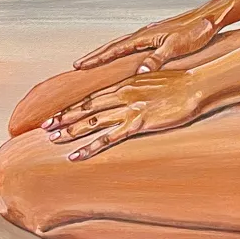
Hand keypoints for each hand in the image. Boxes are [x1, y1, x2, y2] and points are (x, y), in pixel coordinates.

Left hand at [42, 69, 203, 159]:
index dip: (72, 107)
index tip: (55, 115)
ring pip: (92, 122)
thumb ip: (140, 89)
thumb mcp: (156, 82)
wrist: (196, 85)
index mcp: (126, 84)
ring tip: (52, 140)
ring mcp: (129, 109)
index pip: (93, 97)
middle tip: (43, 128)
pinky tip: (75, 156)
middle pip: (87, 108)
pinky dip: (89, 147)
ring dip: (70, 131)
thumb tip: (132, 94)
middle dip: (64, 118)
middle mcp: (123, 95)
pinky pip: (108, 138)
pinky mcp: (138, 123)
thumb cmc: (181, 84)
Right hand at [73, 7, 227, 72]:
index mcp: (144, 36)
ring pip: (123, 45)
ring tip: (95, 61)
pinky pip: (134, 46)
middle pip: (114, 45)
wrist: (209, 18)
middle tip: (78, 65)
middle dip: (96, 56)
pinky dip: (123, 52)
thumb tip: (138, 72)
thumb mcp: (176, 48)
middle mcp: (144, 33)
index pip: (114, 49)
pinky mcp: (159, 36)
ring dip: (108, 53)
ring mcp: (151, 34)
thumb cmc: (194, 33)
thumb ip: (157, 59)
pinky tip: (125, 57)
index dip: (97, 58)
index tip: (79, 66)